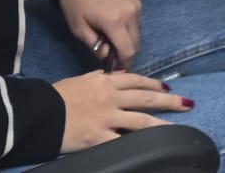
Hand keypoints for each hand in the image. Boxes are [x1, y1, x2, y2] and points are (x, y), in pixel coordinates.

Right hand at [54, 71, 190, 152]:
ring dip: (164, 124)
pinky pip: (124, 142)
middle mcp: (111, 99)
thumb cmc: (56, 97)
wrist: (37, 114)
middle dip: (170, 101)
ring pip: (143, 121)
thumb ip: (100, 79)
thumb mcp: (80, 81)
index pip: (137, 81)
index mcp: (105, 83)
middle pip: (146, 99)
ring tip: (180, 126)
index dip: (154, 85)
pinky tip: (153, 148)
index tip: (167, 88)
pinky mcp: (100, 138)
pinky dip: (140, 145)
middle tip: (187, 103)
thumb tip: (116, 77)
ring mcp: (107, 119)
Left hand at [59, 0, 141, 69]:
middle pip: (136, 44)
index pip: (128, 51)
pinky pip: (137, 20)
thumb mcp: (79, 28)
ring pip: (138, 32)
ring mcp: (136, 5)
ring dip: (127, 38)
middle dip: (125, 52)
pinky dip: (128, 26)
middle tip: (109, 51)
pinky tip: (114, 21)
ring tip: (109, 34)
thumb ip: (95, 47)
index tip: (115, 67)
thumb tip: (106, 58)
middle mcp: (131, 13)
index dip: (123, 63)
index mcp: (115, 22)